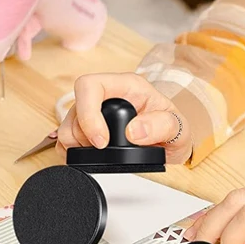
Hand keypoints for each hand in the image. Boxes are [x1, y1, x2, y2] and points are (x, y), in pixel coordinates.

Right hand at [56, 73, 191, 163]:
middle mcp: (107, 95)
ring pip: (67, 126)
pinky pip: (65, 139)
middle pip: (74, 108)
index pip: (91, 86)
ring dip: (76, 145)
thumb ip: (162, 126)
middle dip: (82, 135)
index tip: (102, 141)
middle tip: (103, 151)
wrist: (171, 143)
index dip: (89, 114)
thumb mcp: (178, 128)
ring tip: (101, 154)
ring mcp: (94, 112)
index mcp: (127, 86)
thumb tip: (134, 132)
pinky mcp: (87, 129)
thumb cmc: (173, 129)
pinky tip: (89, 157)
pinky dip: (71, 152)